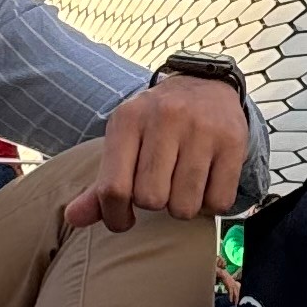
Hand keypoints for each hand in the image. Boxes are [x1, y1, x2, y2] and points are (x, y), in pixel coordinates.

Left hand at [62, 71, 249, 234]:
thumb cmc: (155, 126)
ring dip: (183, 207)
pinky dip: (211, 205)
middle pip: (151, 200)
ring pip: (185, 206)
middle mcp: (165, 118)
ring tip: (183, 186)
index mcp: (128, 119)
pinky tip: (207, 184)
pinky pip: (218, 202)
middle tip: (161, 187)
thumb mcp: (124, 144)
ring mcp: (202, 129)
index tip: (123, 220)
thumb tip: (73, 218)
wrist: (206, 87)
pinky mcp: (233, 141)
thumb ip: (100, 186)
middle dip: (155, 205)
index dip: (115, 217)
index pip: (113, 188)